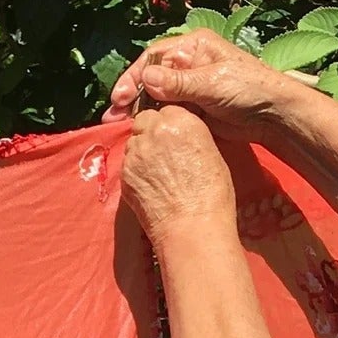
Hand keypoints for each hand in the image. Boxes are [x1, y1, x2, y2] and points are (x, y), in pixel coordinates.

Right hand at [100, 29, 313, 137]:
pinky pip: (166, 112)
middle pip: (150, 77)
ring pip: (156, 97)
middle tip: (113, 117)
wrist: (274, 115)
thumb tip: (146, 80)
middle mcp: (188, 63)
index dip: (135, 77)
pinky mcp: (193, 108)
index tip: (121, 98)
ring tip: (119, 127)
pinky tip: (139, 132)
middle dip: (131, 96)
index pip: (154, 58)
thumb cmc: (249, 88)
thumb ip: (179, 83)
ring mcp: (189, 87)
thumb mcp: (212, 83)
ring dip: (138, 111)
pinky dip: (152, 121)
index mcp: (193, 47)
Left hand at [120, 106, 235, 245]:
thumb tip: (181, 139)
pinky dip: (135, 171)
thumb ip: (192, 137)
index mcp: (182, 121)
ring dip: (142, 152)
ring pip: (134, 142)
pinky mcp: (125, 174)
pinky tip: (149, 186)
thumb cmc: (212, 196)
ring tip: (157, 173)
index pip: (166, 110)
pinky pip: (127, 164)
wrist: (193, 228)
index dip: (169, 125)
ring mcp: (136, 152)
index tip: (174, 139)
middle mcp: (155, 131)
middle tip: (162, 154)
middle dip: (151, 133)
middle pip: (145, 121)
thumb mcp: (212, 155)